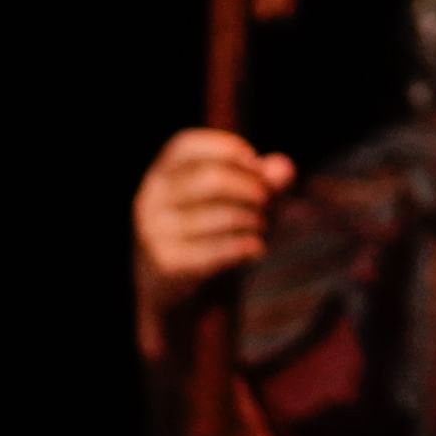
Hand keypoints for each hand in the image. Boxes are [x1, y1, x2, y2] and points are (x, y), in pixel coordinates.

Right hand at [131, 128, 294, 356]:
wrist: (173, 290)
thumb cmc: (209, 229)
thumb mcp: (233, 198)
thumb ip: (261, 179)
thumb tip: (285, 170)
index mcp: (160, 173)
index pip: (186, 145)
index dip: (229, 148)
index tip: (256, 164)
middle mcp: (150, 199)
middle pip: (212, 180)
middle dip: (252, 188)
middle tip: (268, 202)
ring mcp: (154, 233)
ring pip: (221, 216)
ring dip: (254, 220)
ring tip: (261, 226)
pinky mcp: (166, 264)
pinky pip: (219, 250)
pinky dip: (246, 247)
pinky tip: (256, 249)